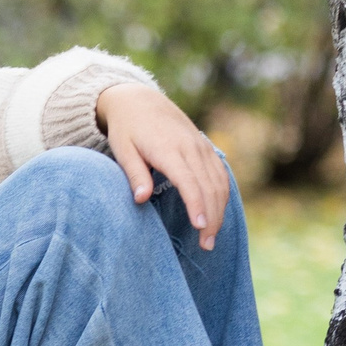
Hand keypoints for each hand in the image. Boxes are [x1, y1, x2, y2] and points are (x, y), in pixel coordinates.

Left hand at [96, 84, 231, 250]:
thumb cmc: (127, 129)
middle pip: (209, 187)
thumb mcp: (122, 149)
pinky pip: (221, 174)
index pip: (189, 182)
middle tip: (206, 246)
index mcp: (169, 149)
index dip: (197, 205)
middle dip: (211, 218)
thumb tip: (140, 199)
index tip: (200, 228)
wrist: (139, 100)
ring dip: (220, 211)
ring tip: (211, 237)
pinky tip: (218, 213)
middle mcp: (190, 147)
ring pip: (219, 183)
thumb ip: (134, 173)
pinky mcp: (206, 147)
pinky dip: (223, 195)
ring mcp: (201, 146)